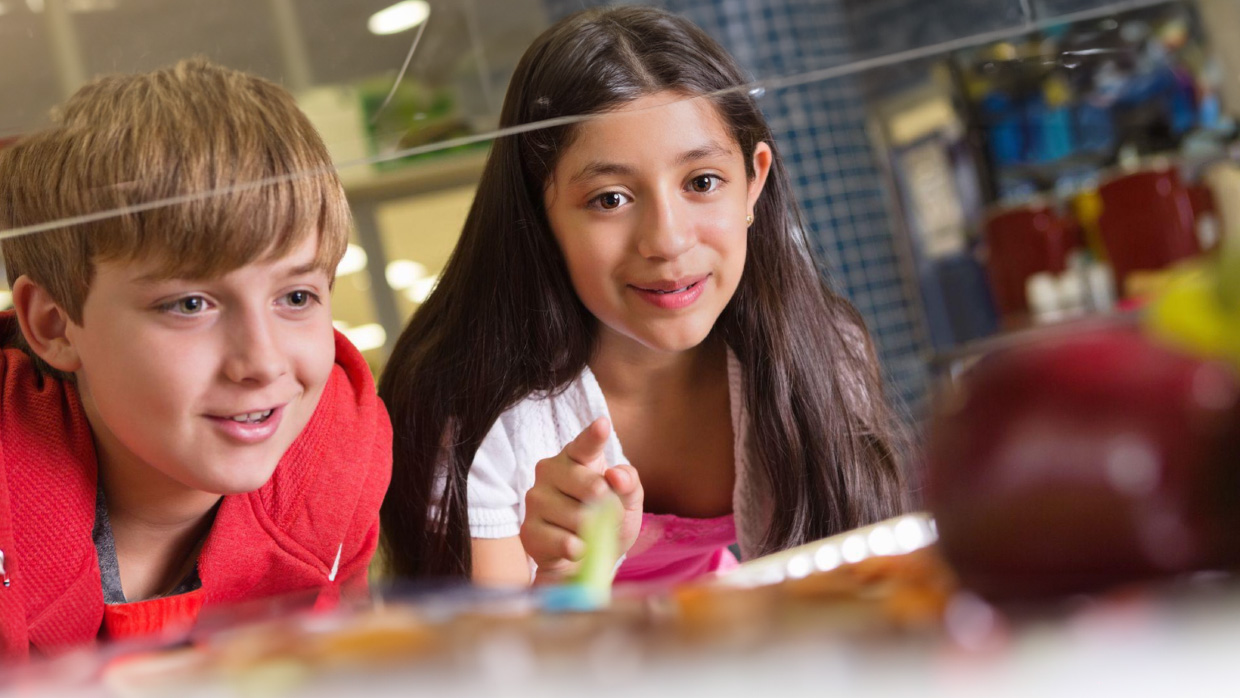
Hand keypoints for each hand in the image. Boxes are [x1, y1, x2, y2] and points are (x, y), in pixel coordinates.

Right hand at [520, 417, 643, 583]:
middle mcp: (550, 470)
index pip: (585, 445)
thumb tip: (615, 476)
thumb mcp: (628, 501)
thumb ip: (629, 483)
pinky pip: (566, 543)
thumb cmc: (606, 520)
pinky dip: (579, 550)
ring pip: (580, 519)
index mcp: (575, 456)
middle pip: (593, 488)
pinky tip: (575, 547)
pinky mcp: (528, 529)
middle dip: (610, 508)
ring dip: (594, 533)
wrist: (584, 560)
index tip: (603, 424)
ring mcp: (535, 499)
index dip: (594, 436)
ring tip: (587, 533)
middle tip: (606, 516)